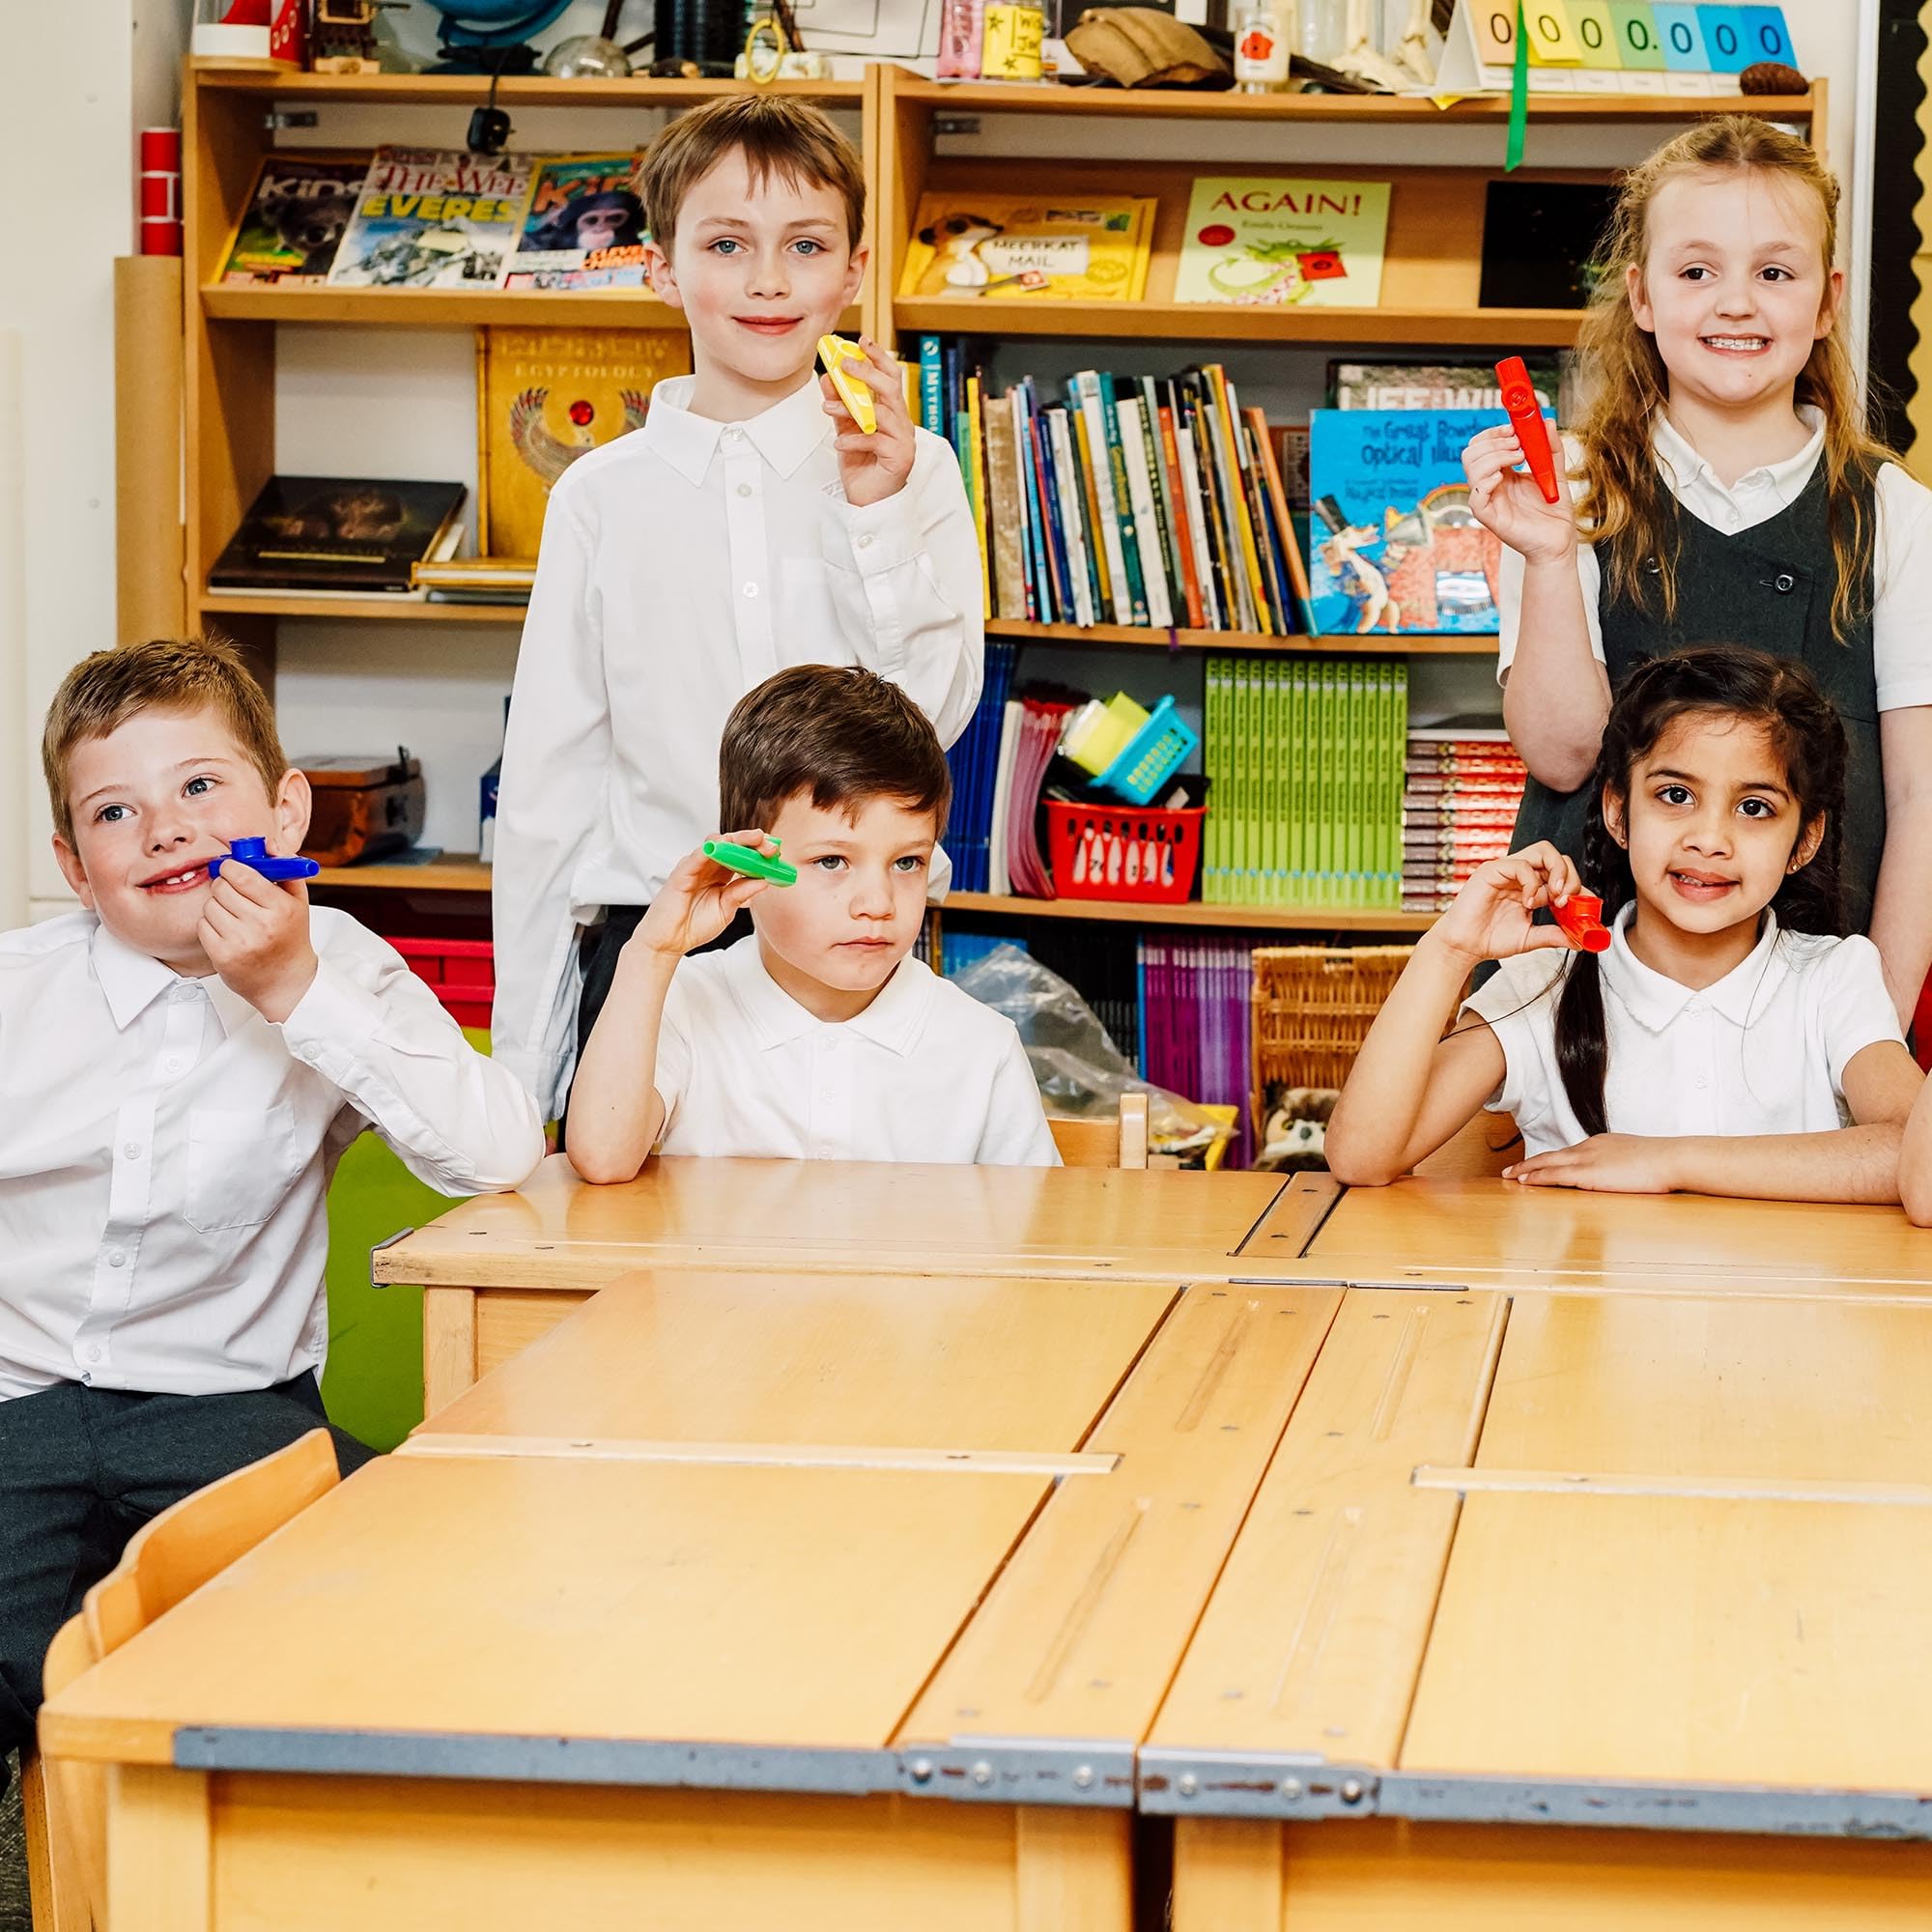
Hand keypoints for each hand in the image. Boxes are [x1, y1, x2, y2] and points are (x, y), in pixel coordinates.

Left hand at [198, 856, 317, 1022]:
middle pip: (221, 888)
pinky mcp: (222, 956)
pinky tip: (227, 932)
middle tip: (234, 895)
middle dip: (225, 886)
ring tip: (234, 917)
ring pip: (210, 906)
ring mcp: (240, 942)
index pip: (241, 875)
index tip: (232, 870)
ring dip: (218, 907)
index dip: (231, 868)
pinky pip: (202, 925)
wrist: (287, 981)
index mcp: (281, 908)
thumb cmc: (290, 935)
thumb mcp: (297, 900)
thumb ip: (285, 866)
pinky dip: (211, 926)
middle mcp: (261, 925)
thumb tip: (265, 842)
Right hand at [632, 831, 772, 961]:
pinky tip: (725, 846)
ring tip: (755, 839)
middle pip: (732, 845)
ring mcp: (695, 867)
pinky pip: (697, 856)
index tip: (776, 851)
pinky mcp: (682, 873)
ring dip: (736, 839)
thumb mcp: (726, 909)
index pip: (742, 855)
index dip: (759, 850)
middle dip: (753, 841)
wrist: (669, 941)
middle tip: (770, 844)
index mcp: (721, 874)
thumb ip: (741, 894)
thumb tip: (764, 880)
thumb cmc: (693, 925)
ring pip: (716, 844)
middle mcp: (709, 867)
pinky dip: (711, 849)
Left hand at [823, 336, 914, 509]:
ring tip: (828, 408)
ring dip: (849, 408)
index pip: (891, 378)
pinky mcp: (900, 458)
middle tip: (843, 364)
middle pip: (890, 388)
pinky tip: (839, 444)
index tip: (861, 342)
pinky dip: (854, 440)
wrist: (868, 502)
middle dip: (866, 372)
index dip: (878, 357)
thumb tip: (827, 378)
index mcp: (893, 413)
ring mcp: (904, 441)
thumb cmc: (862, 466)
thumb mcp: (846, 430)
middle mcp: (902, 423)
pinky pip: (876, 441)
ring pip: (880, 413)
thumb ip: (840, 406)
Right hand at [1431, 842, 1585, 968]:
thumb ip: (1554, 935)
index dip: (1578, 888)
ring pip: (1544, 851)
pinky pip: (1522, 865)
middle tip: (1567, 901)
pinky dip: (1532, 883)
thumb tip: (1579, 941)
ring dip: (1558, 872)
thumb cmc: (1490, 939)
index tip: (1584, 909)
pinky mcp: (1493, 869)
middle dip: (1571, 877)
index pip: (1563, 875)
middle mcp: (1522, 875)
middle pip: (1557, 857)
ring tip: (1555, 896)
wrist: (1464, 946)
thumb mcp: (1531, 938)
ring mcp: (1508, 870)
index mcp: (1531, 888)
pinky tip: (1528, 902)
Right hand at [1463, 421, 1576, 564]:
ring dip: (1495, 457)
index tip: (1513, 429)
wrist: (1559, 538)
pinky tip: (1503, 478)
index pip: (1481, 446)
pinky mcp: (1491, 518)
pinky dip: (1486, 482)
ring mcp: (1489, 501)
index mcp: (1502, 473)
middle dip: (1493, 442)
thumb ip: (1551, 447)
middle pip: (1471, 455)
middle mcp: (1492, 485)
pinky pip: (1475, 498)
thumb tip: (1546, 422)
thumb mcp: (1556, 471)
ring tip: (1519, 458)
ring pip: (1472, 471)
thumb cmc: (1555, 510)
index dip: (1492, 433)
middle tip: (1518, 445)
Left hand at [1503, 1133, 1681, 1193]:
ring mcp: (1587, 1159)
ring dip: (1526, 1170)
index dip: (1550, 1161)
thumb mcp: (1638, 1160)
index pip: (1569, 1153)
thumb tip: (1623, 1175)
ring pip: (1547, 1163)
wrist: (1673, 1159)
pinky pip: (1554, 1175)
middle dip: (1529, 1164)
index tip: (1537, 1166)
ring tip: (1509, 1177)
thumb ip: (1623, 1166)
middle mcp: (1590, 1147)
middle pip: (1552, 1155)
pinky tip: (1524, 1182)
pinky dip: (1536, 1178)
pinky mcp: (1588, 1173)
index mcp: (1602, 1144)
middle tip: (1510, 1170)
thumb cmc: (1664, 1163)